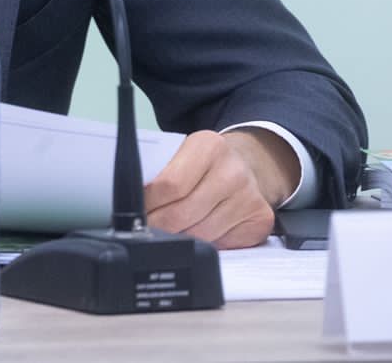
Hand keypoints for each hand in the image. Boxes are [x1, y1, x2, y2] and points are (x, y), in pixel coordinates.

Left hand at [142, 128, 297, 248]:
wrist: (249, 163)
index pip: (169, 185)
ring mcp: (249, 197)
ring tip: (171, 232)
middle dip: (158, 227)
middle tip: (146, 229)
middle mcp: (233, 171)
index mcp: (209, 146)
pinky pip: (221, 245)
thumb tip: (131, 205)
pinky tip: (200, 231)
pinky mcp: (260, 220)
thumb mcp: (182, 153)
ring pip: (200, 235)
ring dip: (180, 238)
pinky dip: (205, 244)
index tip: (135, 213)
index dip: (148, 204)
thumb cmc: (206, 163)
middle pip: (182, 214)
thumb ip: (160, 173)